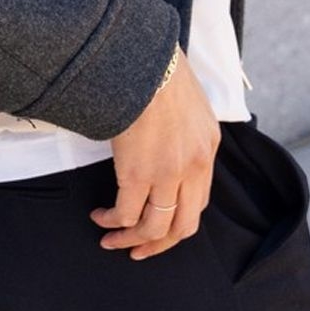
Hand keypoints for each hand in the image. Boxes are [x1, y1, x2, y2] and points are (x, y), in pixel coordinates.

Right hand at [90, 47, 218, 259]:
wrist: (144, 61)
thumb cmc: (160, 70)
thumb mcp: (190, 100)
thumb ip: (185, 127)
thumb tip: (166, 136)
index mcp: (208, 147)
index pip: (199, 200)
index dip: (178, 219)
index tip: (160, 226)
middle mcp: (194, 167)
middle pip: (183, 225)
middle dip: (160, 244)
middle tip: (139, 250)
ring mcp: (168, 173)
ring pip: (155, 227)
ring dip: (132, 239)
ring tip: (113, 240)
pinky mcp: (139, 173)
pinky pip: (126, 213)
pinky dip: (112, 222)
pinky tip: (100, 218)